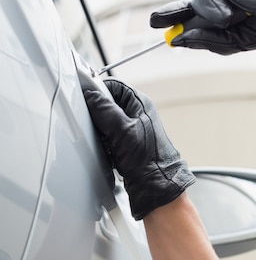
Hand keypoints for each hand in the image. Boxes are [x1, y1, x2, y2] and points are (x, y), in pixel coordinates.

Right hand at [83, 79, 195, 219]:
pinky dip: (103, 144)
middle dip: (97, 116)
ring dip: (100, 133)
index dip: (97, 90)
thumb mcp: (122, 130)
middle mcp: (136, 114)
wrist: (155, 185)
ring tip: (105, 142)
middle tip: (96, 125)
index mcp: (139, 104)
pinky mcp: (126, 144)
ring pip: (104, 123)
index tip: (83, 97)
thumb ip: (105, 110)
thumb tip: (91, 95)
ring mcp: (131, 130)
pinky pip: (106, 138)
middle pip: (106, 105)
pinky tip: (107, 152)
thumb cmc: (148, 158)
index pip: (113, 86)